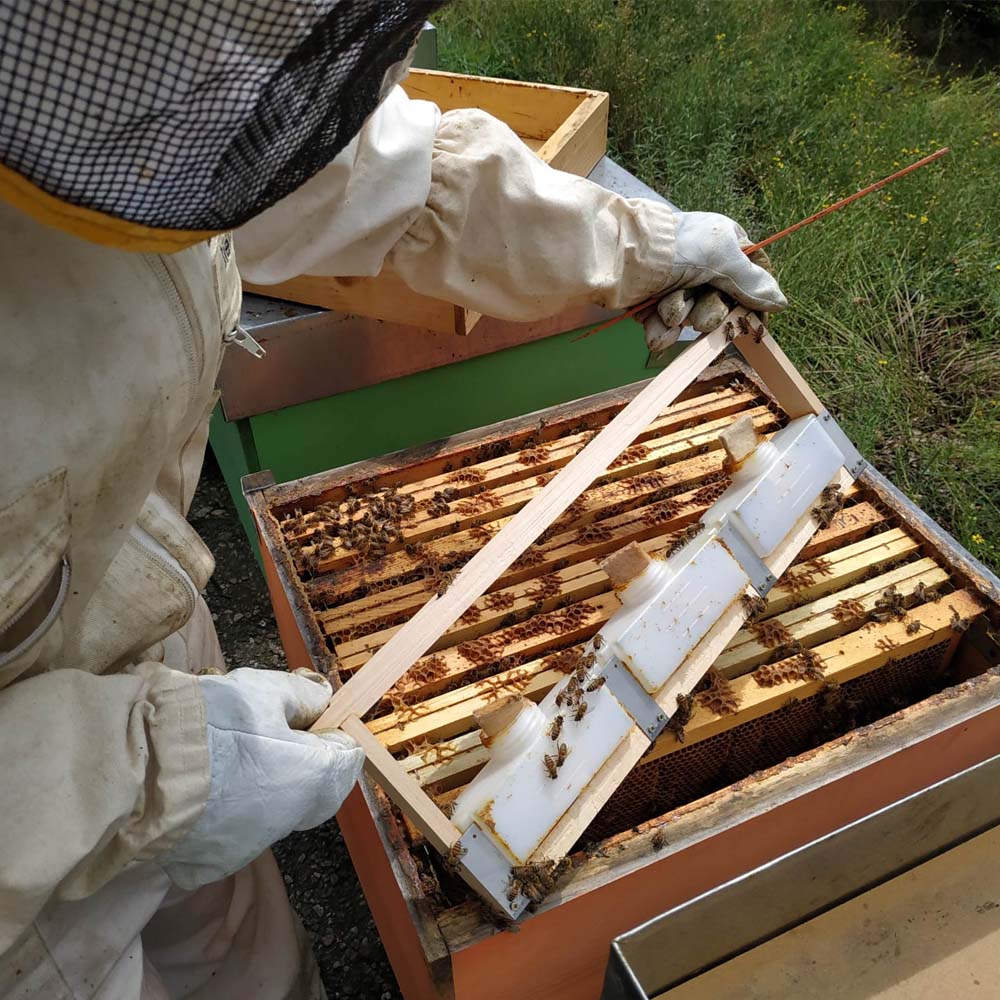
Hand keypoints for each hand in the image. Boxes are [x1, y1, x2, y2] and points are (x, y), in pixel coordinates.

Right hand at [161, 668, 363, 889]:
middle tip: (266, 729)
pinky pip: (234, 830)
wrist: (141, 772)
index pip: (347, 757)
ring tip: (227, 751)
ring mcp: (252, 844)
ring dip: (264, 782)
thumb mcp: (265, 691)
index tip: (303, 714)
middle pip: (315, 788)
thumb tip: (321, 700)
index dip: (329, 731)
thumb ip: (303, 696)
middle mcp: (290, 819)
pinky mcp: (215, 860)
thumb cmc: (213, 725)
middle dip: (301, 759)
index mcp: (313, 778)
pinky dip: (228, 808)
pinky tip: (203, 785)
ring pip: (274, 808)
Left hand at [643, 211, 784, 351]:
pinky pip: (667, 327)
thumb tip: (781, 303)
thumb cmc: (676, 248)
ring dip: (680, 316)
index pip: (750, 281)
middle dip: (708, 312)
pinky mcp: (653, 302)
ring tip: (666, 305)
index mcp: (725, 246)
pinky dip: (660, 329)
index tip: (753, 324)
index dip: (750, 304)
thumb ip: (752, 282)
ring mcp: (678, 284)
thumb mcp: (723, 258)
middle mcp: (703, 266)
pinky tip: (653, 326)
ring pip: (693, 319)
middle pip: (721, 305)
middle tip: (699, 310)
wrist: (622, 258)